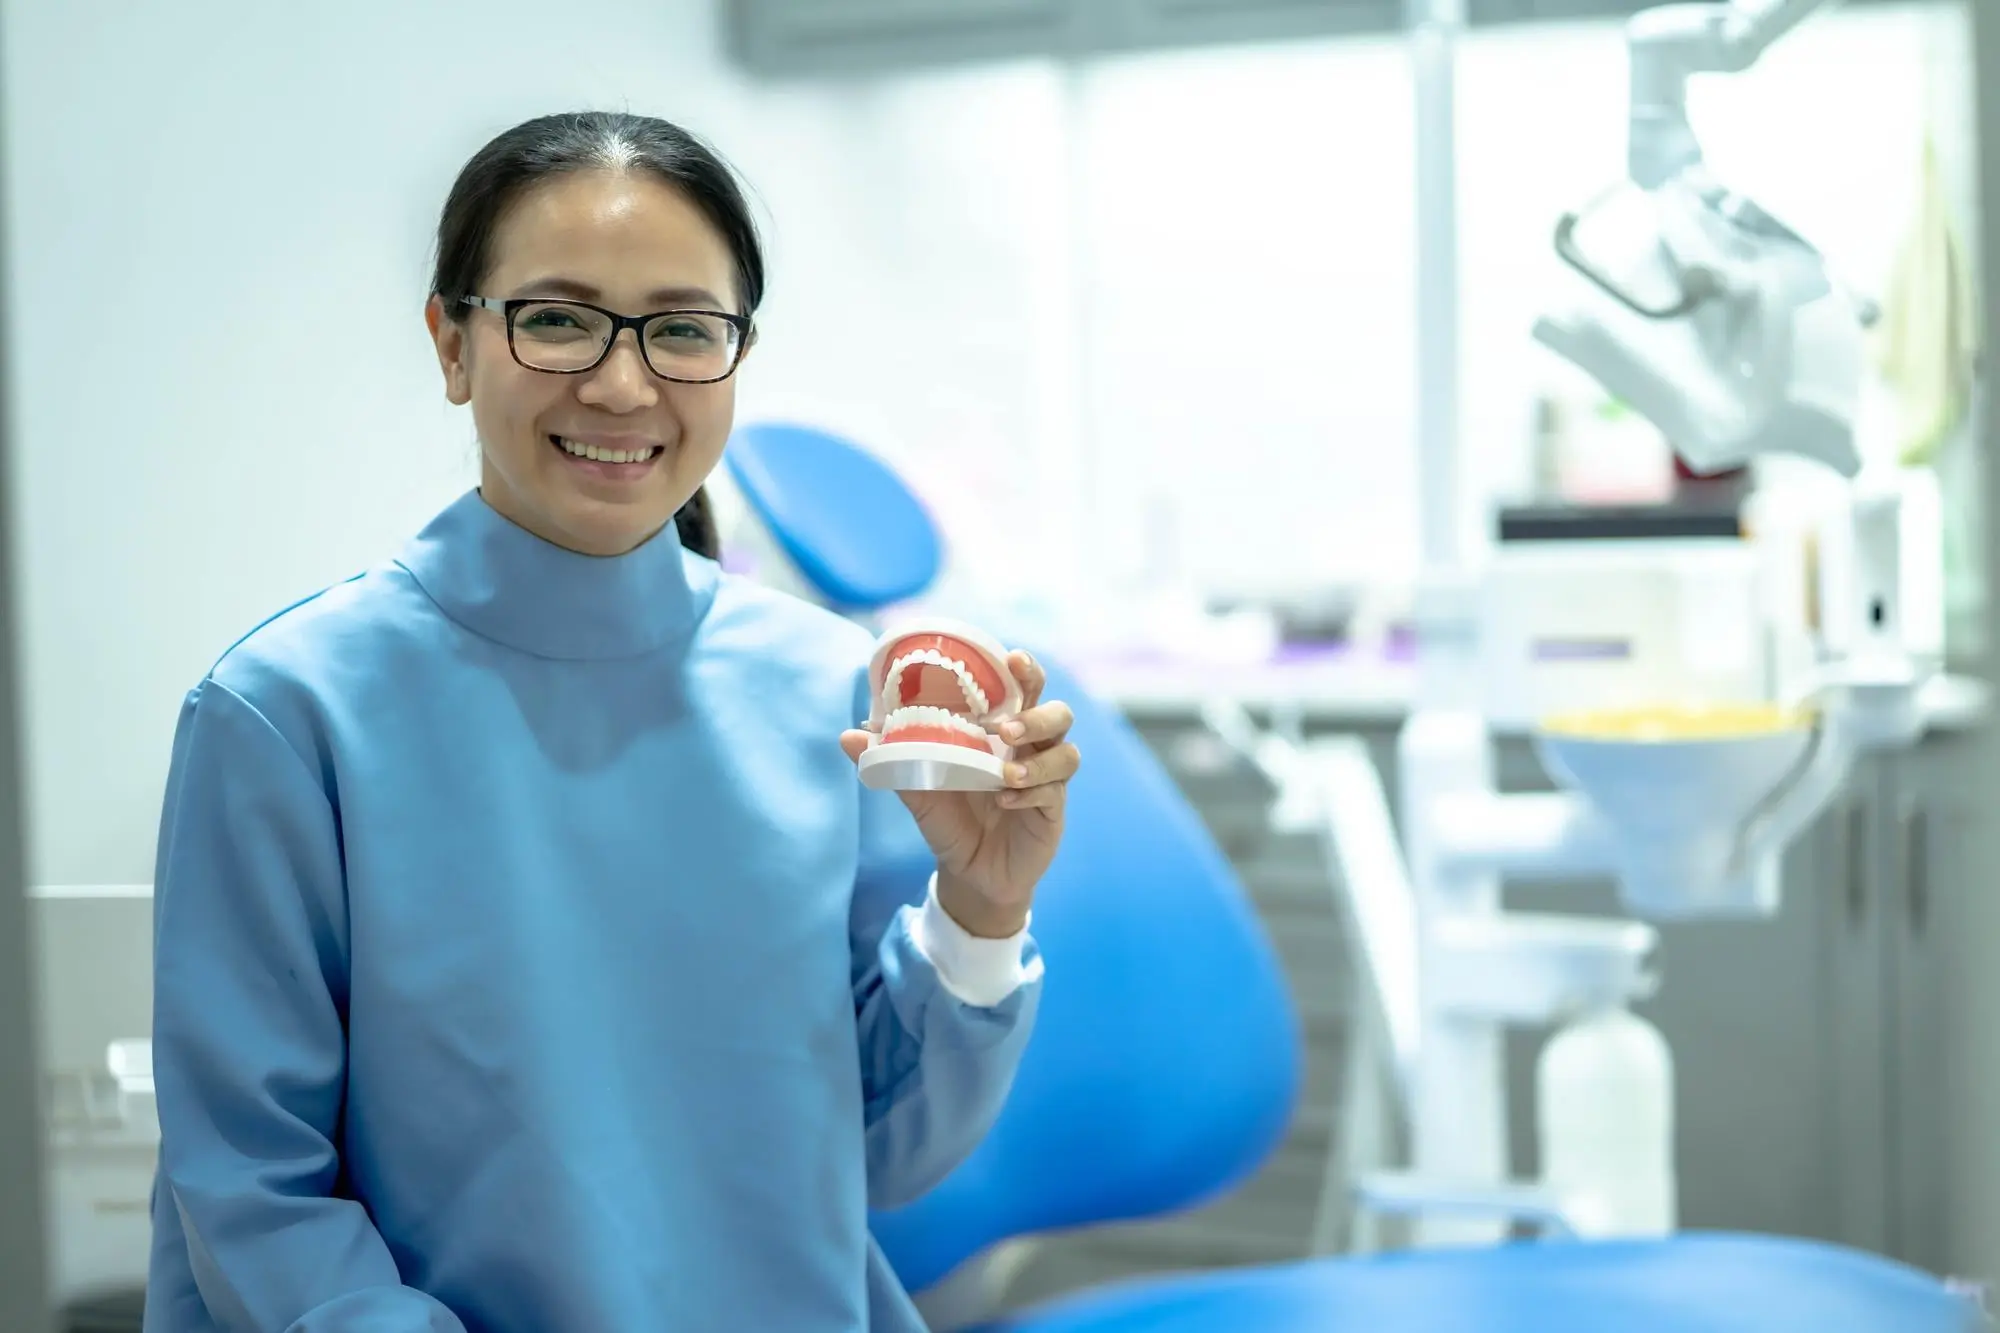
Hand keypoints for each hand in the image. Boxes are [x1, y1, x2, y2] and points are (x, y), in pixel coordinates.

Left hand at [841, 650, 1079, 938]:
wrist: (968, 875)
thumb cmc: (950, 820)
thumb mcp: (919, 790)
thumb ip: (892, 759)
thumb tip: (848, 735)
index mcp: (1002, 731)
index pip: (1025, 689)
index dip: (1026, 670)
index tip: (1012, 658)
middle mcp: (1030, 749)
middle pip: (1059, 714)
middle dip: (1037, 715)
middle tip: (1005, 728)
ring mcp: (1046, 780)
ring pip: (1067, 753)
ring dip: (1038, 759)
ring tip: (1006, 774)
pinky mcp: (1052, 811)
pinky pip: (1055, 793)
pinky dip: (1031, 793)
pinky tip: (1006, 801)